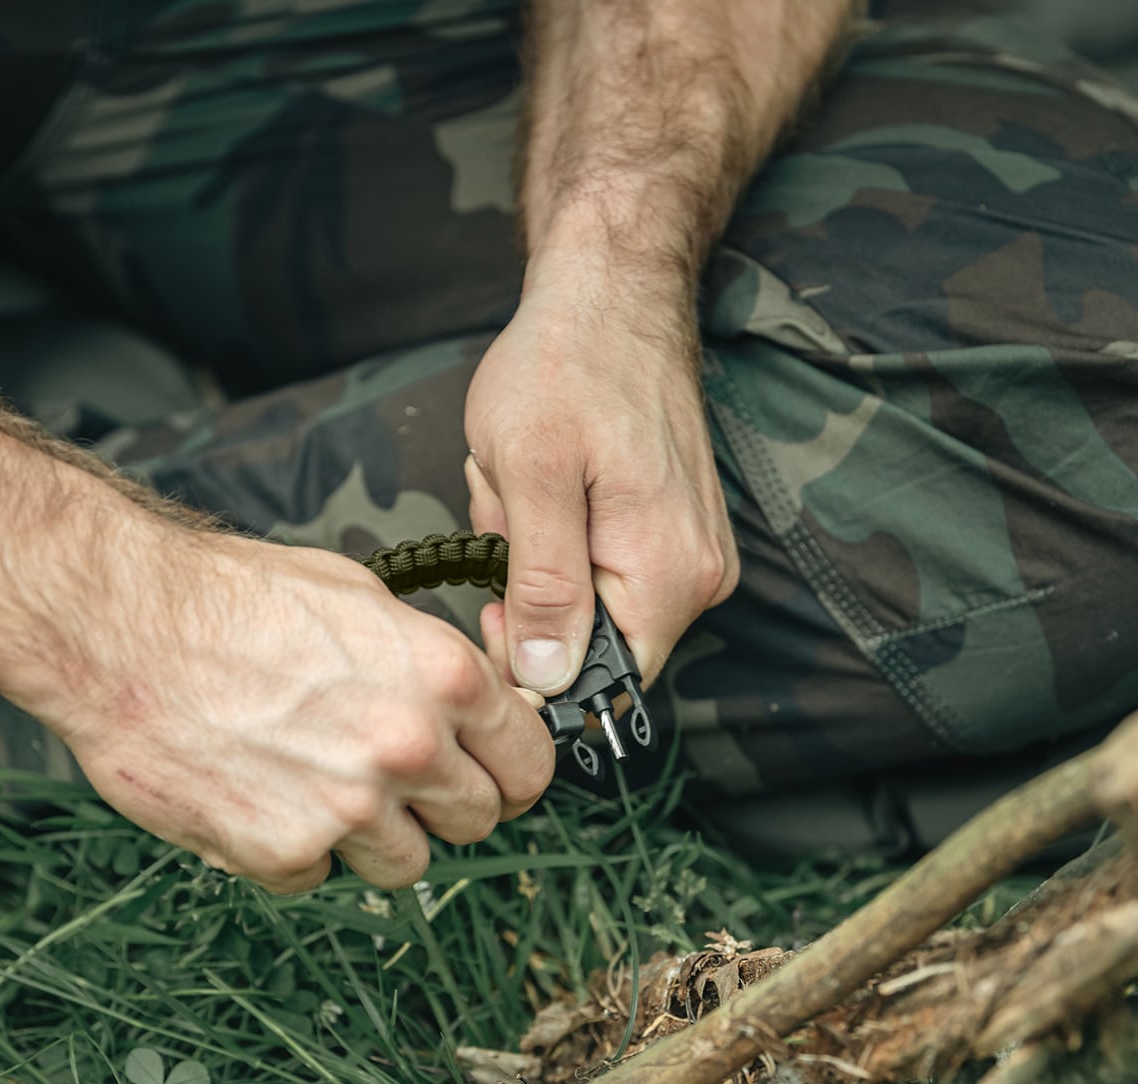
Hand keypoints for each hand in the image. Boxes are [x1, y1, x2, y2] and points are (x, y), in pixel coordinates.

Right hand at [40, 532, 555, 893]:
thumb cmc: (231, 598)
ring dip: (372, 837)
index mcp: (443, 678)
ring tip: (317, 783)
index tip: (488, 772)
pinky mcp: (282, 851)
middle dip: (443, 804)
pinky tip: (261, 796)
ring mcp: (347, 807)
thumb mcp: (363, 597)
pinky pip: (319, 878)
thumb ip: (432, 663)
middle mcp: (408, 747)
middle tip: (394, 778)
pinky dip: (295, 851)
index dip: (509, 770)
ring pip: (407, 864)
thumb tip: (475, 703)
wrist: (119, 625)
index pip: (531, 763)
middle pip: (479, 821)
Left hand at [463, 255, 738, 694]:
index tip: (495, 605)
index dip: (536, 664)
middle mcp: (698, 575)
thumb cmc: (566, 364)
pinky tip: (548, 477)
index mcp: (669, 575)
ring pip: (588, 599)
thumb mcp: (531, 477)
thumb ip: (544, 588)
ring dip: (537, 551)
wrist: (612, 291)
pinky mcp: (673, 527)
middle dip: (532, 587)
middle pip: (592, 640)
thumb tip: (547, 678)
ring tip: (527, 480)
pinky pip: (600, 562)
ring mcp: (690, 550)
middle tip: (512, 508)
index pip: (603, 682)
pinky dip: (558, 530)